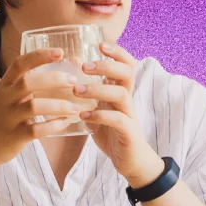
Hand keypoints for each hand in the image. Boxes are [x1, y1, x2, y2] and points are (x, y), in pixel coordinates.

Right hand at [0, 48, 82, 170]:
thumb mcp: (4, 98)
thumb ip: (24, 88)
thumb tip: (57, 77)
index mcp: (4, 86)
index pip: (20, 64)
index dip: (40, 56)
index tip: (60, 52)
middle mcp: (5, 99)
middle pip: (29, 83)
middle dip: (55, 79)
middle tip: (74, 81)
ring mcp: (9, 118)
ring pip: (35, 107)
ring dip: (59, 106)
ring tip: (76, 107)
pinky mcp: (14, 136)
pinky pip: (37, 130)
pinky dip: (54, 125)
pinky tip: (65, 123)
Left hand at [76, 42, 163, 186]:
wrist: (130, 162)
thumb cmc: (112, 132)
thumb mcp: (98, 106)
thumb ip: (89, 86)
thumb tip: (75, 60)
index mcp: (120, 91)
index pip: (125, 64)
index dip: (116, 52)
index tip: (99, 44)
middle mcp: (127, 100)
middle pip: (127, 73)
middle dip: (106, 66)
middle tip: (84, 67)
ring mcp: (130, 115)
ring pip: (121, 93)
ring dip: (98, 89)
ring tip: (77, 90)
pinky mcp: (129, 132)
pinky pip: (118, 119)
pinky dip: (100, 115)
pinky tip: (84, 116)